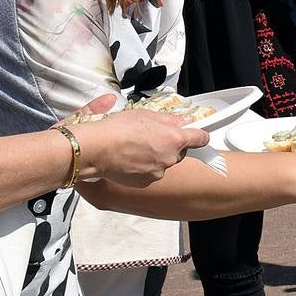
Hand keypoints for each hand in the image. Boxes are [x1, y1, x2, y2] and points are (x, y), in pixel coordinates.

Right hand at [70, 96, 209, 186]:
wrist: (95, 149)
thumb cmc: (117, 128)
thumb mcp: (145, 114)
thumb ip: (169, 119)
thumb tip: (183, 120)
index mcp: (174, 138)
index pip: (200, 138)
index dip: (198, 135)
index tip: (196, 133)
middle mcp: (170, 158)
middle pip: (179, 151)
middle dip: (169, 144)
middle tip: (151, 136)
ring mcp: (158, 171)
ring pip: (164, 162)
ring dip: (155, 156)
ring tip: (135, 147)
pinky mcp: (145, 181)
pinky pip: (150, 172)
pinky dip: (143, 167)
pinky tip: (129, 158)